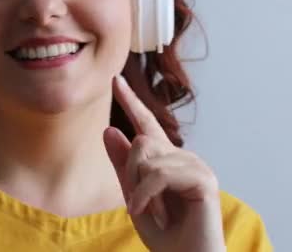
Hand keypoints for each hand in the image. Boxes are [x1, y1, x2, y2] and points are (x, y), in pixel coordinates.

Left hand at [103, 75, 225, 251]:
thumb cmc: (164, 232)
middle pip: (140, 142)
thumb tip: (109, 129)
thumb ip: (122, 164)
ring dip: (140, 189)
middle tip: (139, 203)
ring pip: (147, 156)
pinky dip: (148, 196)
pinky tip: (157, 215)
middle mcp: (181, 156)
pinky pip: (158, 174)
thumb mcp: (134, 194)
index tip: (114, 80)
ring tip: (155, 212)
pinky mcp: (203, 178)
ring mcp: (194, 165)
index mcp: (165, 159)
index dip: (130, 102)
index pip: (146, 124)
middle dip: (130, 174)